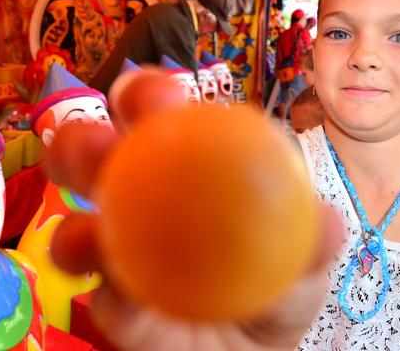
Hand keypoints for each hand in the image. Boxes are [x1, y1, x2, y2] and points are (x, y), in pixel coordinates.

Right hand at [46, 71, 343, 350]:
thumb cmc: (274, 286)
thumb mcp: (301, 263)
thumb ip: (311, 244)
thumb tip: (327, 224)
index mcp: (183, 166)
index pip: (157, 117)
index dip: (147, 95)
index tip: (157, 100)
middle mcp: (136, 197)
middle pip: (96, 155)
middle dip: (83, 138)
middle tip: (99, 147)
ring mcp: (116, 250)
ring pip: (73, 223)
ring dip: (71, 233)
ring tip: (87, 237)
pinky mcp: (111, 305)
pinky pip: (102, 299)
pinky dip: (110, 299)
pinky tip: (128, 304)